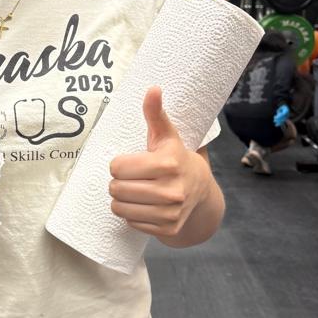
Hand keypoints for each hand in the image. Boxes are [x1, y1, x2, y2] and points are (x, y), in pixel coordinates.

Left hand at [108, 87, 210, 239]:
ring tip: (133, 192)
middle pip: (116, 189)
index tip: (127, 163)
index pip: (117, 167)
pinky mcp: (168, 228)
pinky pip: (131, 223)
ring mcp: (171, 212)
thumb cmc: (176, 158)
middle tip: (128, 179)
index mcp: (168, 163)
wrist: (201, 191)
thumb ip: (156, 113)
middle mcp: (172, 190)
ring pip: (120, 208)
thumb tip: (152, 88)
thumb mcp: (167, 135)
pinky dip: (132, 216)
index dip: (118, 164)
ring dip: (120, 201)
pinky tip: (144, 206)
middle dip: (117, 182)